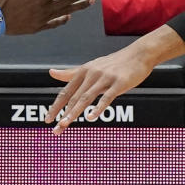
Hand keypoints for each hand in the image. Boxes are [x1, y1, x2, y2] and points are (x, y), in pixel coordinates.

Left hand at [43, 26, 184, 134]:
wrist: (138, 55)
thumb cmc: (113, 63)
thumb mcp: (90, 67)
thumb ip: (70, 73)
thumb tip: (50, 73)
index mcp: (83, 72)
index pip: (65, 92)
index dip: (55, 106)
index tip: (47, 120)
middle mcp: (91, 74)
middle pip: (73, 97)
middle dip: (62, 114)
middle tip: (55, 129)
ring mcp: (105, 78)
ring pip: (86, 98)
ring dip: (74, 112)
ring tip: (64, 124)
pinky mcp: (118, 83)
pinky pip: (106, 97)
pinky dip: (97, 108)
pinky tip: (90, 118)